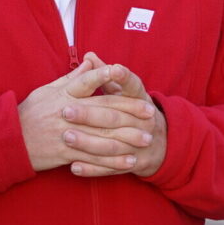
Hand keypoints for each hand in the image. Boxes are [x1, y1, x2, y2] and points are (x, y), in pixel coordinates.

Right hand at [19, 54, 146, 173]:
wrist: (9, 141)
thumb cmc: (30, 113)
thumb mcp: (47, 90)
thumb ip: (72, 78)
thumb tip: (91, 61)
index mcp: (63, 95)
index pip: (87, 81)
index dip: (105, 75)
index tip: (124, 72)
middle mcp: (67, 112)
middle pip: (103, 109)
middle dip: (130, 111)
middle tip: (150, 113)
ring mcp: (67, 134)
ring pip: (103, 135)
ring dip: (128, 138)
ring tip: (147, 139)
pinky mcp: (66, 153)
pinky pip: (93, 158)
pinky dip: (112, 161)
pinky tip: (129, 161)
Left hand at [62, 58, 165, 178]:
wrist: (158, 144)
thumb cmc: (133, 110)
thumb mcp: (124, 92)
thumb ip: (104, 75)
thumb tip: (88, 56)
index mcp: (141, 98)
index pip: (133, 86)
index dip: (123, 77)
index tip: (113, 69)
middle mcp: (144, 120)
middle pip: (116, 116)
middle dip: (90, 115)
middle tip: (66, 111)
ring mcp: (139, 143)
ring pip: (112, 144)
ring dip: (87, 142)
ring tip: (66, 137)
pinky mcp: (133, 163)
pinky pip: (110, 168)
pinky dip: (91, 169)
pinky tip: (73, 166)